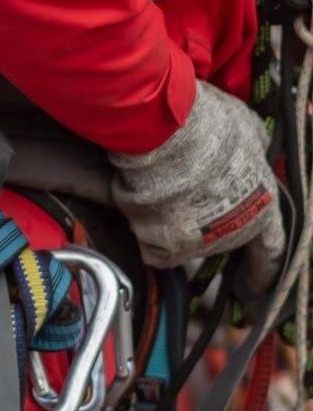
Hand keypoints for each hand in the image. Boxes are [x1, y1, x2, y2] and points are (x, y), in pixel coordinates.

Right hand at [109, 80, 284, 295]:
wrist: (165, 134)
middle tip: (188, 196)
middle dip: (206, 220)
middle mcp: (230, 235)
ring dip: (172, 219)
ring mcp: (194, 244)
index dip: (265, 266)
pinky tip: (139, 203)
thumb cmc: (211, 127)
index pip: (271, 249)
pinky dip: (144, 226)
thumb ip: (255, 148)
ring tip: (160, 186)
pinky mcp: (159, 244)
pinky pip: (151, 243)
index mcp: (260, 213)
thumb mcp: (249, 128)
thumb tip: (256, 149)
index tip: (257, 283)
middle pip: (218, 236)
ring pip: (181, 238)